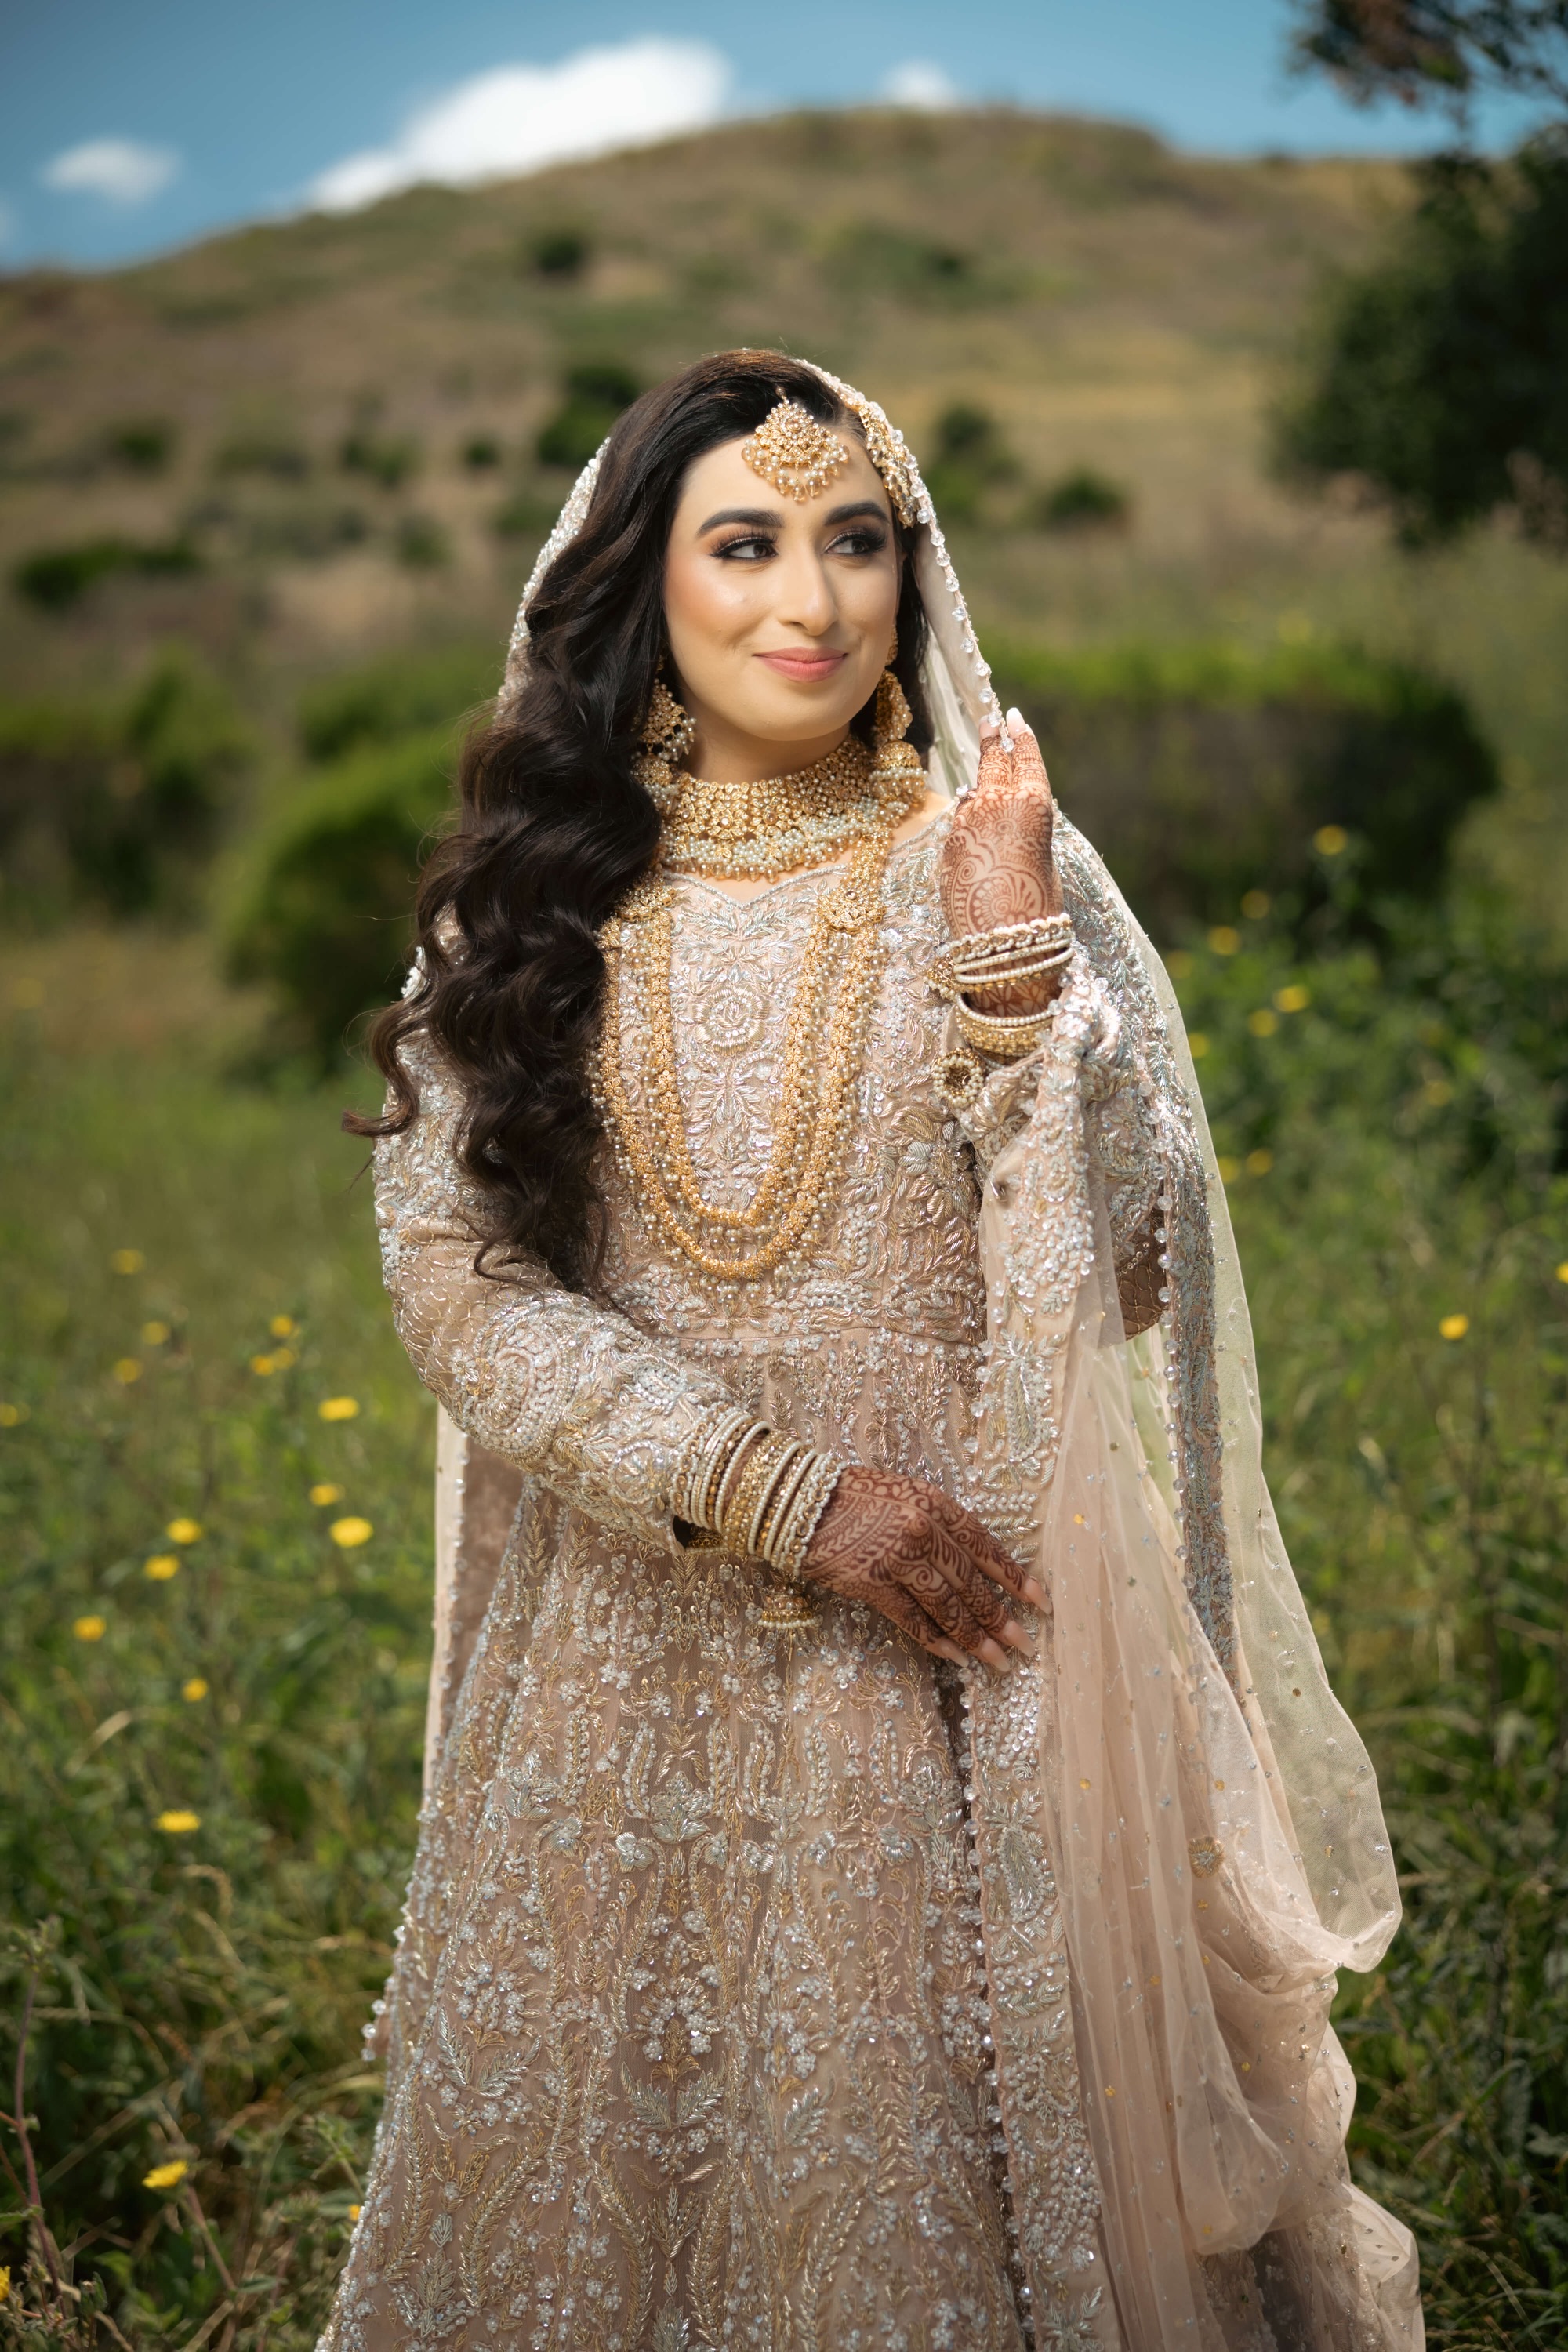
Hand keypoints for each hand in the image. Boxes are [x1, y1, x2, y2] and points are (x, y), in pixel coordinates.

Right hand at [802, 1464, 1045, 1670]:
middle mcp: (921, 1529)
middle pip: (970, 1583)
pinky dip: (936, 1641)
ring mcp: (895, 1558)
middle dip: (1001, 1619)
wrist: (800, 1503)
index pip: (985, 1547)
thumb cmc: (857, 1499)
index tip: (1040, 1603)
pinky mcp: (871, 1583)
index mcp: (935, 1504)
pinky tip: (956, 1657)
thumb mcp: (908, 1497)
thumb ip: (941, 1527)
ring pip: (947, 1606)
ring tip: (998, 1662)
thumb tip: (977, 1570)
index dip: (1015, 1577)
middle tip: (1025, 1646)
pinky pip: (911, 1619)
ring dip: (975, 1638)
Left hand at [936, 710, 1063, 1015]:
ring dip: (980, 788)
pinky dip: (968, 824)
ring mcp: (965, 823)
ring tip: (985, 779)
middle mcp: (995, 803)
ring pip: (972, 795)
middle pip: (993, 762)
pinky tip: (976, 834)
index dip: (1021, 737)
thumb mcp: (1043, 857)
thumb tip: (1005, 818)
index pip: (1025, 758)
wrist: (1002, 944)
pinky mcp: (947, 847)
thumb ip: (1026, 828)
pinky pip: (960, 826)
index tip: (1014, 719)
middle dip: (994, 740)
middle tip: (992, 721)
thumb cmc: (1037, 909)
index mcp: (1032, 803)